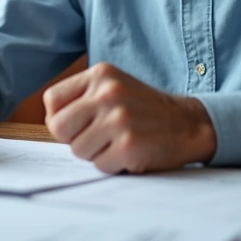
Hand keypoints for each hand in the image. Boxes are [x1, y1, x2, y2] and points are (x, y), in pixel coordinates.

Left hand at [43, 62, 216, 172]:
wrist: (188, 124)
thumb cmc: (143, 110)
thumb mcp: (113, 87)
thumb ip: (82, 98)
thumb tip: (52, 123)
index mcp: (101, 75)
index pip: (52, 100)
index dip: (61, 118)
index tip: (81, 123)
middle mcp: (108, 93)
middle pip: (59, 128)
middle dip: (75, 139)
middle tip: (99, 137)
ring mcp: (119, 119)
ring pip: (78, 150)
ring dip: (96, 153)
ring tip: (118, 142)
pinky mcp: (129, 145)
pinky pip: (100, 165)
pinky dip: (113, 165)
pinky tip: (130, 152)